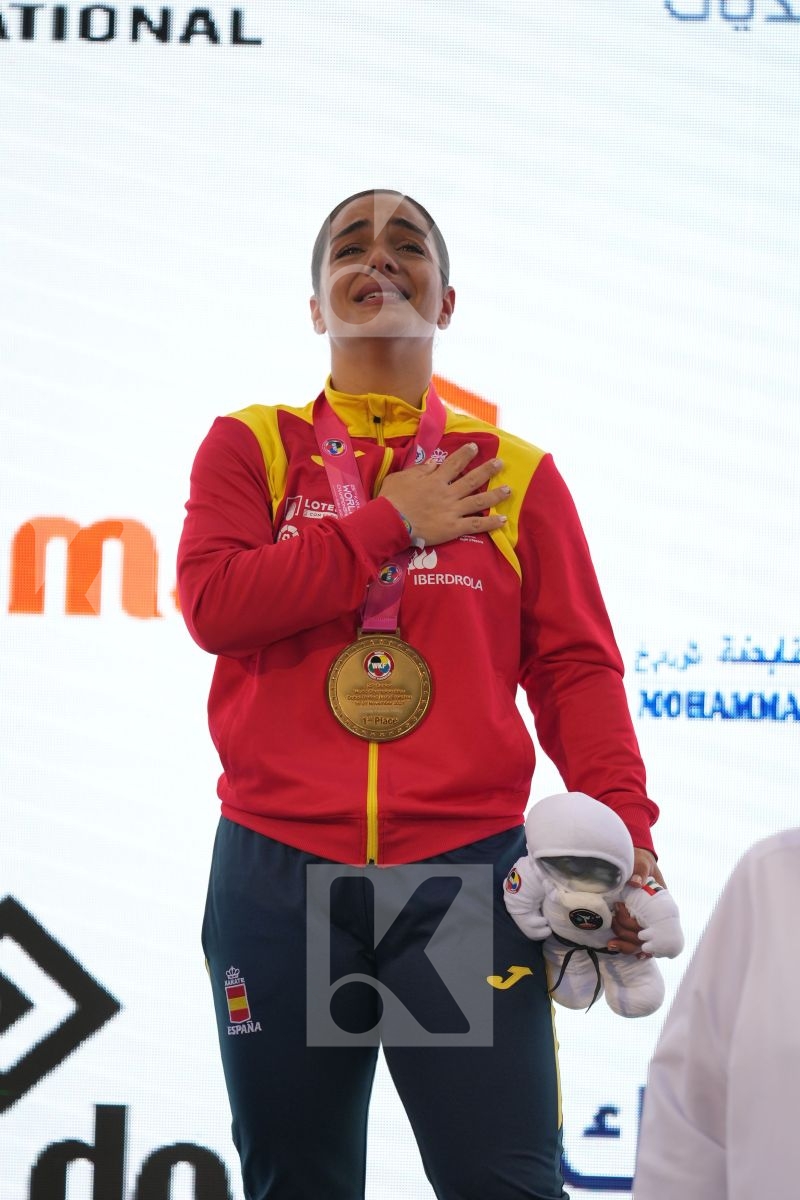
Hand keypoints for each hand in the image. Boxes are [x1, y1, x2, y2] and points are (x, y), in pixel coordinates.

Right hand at [379, 442, 509, 546]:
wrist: (389, 522)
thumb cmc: (391, 499)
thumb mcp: (401, 477)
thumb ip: (420, 470)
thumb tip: (434, 462)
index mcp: (434, 480)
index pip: (454, 463)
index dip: (465, 454)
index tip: (475, 447)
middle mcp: (447, 493)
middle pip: (471, 480)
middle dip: (487, 470)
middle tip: (500, 463)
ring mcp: (452, 511)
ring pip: (478, 501)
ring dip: (495, 495)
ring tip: (508, 490)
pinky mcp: (453, 528)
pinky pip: (475, 525)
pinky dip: (490, 523)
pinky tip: (503, 520)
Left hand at [608, 849, 666, 955]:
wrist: (634, 861)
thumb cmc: (641, 862)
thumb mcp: (643, 863)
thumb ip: (640, 870)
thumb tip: (635, 882)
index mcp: (662, 905)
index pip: (661, 927)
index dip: (651, 936)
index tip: (640, 935)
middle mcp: (654, 917)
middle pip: (646, 937)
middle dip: (629, 934)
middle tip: (615, 918)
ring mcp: (643, 921)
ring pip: (638, 941)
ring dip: (625, 944)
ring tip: (612, 943)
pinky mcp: (632, 921)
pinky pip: (631, 940)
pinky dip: (625, 946)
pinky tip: (615, 947)